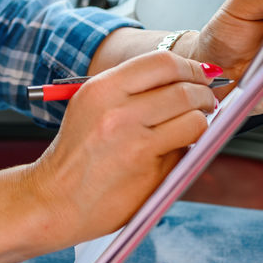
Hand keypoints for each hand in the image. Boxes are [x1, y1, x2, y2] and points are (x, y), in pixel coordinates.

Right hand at [25, 52, 220, 244]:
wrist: (54, 200)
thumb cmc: (77, 155)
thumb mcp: (92, 106)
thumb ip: (132, 91)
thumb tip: (185, 80)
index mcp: (103, 89)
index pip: (163, 62)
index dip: (190, 67)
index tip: (200, 75)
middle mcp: (118, 112)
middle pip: (184, 89)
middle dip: (205, 93)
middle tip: (208, 100)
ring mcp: (135, 143)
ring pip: (194, 119)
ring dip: (202, 121)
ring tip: (197, 124)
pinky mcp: (149, 172)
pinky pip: (186, 151)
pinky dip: (188, 148)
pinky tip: (175, 150)